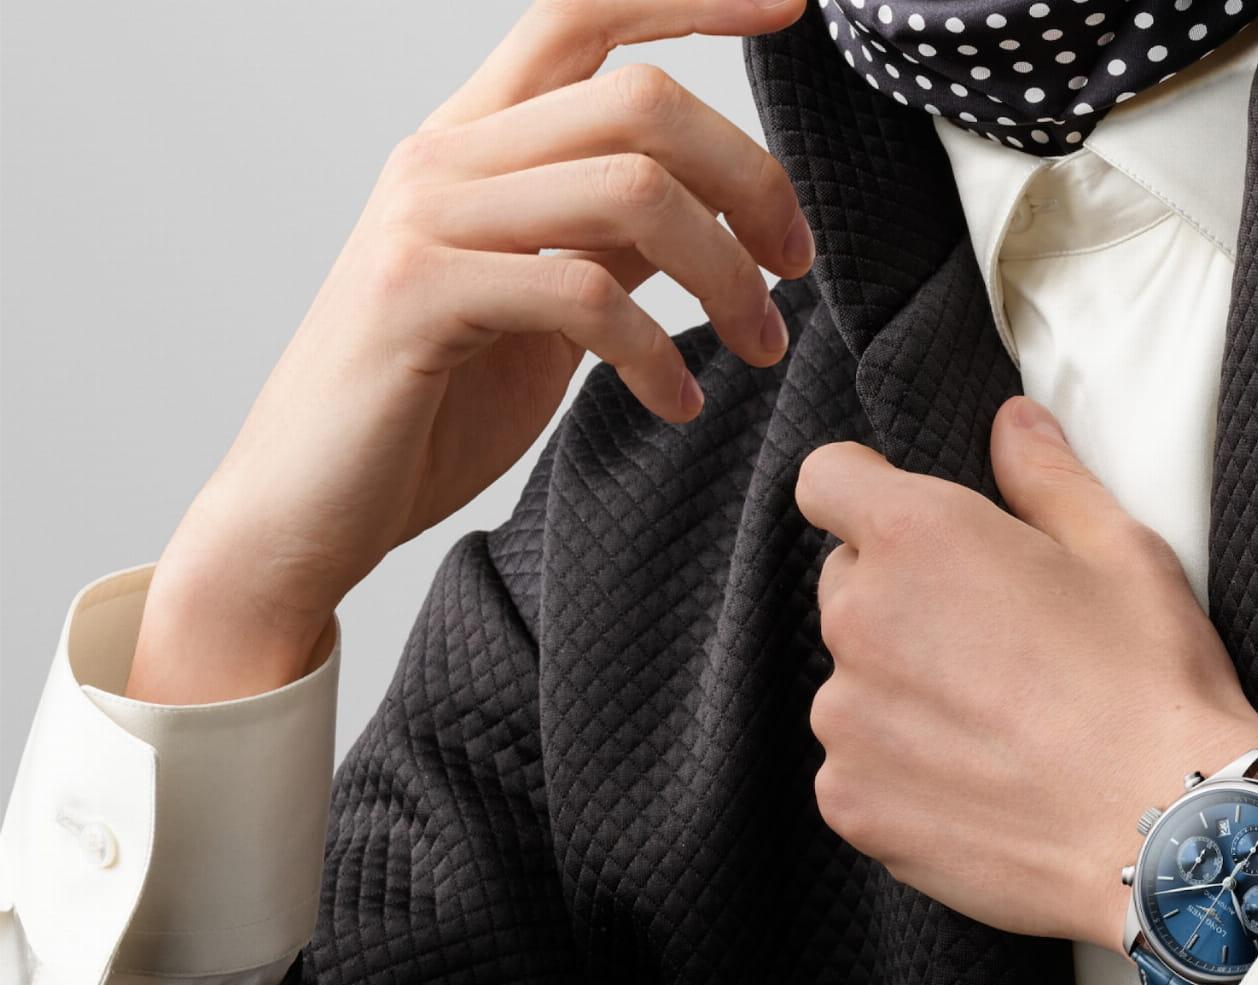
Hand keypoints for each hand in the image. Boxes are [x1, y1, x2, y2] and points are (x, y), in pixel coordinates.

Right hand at [130, 0, 812, 703]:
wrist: (308, 506)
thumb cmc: (426, 408)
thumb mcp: (540, 306)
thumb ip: (607, 242)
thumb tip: (706, 208)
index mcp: (475, 143)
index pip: (582, 15)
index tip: (789, 8)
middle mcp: (445, 159)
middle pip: (640, 99)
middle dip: (750, 178)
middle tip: (793, 264)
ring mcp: (425, 220)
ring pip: (631, 189)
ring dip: (726, 276)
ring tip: (758, 347)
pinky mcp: (417, 295)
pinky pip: (586, 295)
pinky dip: (660, 354)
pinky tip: (677, 404)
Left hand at [795, 396, 1257, 953]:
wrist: (1164, 832)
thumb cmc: (1151, 685)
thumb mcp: (1119, 550)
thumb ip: (1045, 475)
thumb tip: (1011, 423)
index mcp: (917, 537)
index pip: (827, 480)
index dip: (865, 494)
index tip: (906, 526)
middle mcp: (860, 620)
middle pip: (847, 586)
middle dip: (904, 601)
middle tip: (995, 643)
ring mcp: (846, 719)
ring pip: (853, 684)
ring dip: (902, 693)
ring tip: (998, 726)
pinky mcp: (851, 801)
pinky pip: (857, 768)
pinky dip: (901, 772)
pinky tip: (982, 782)